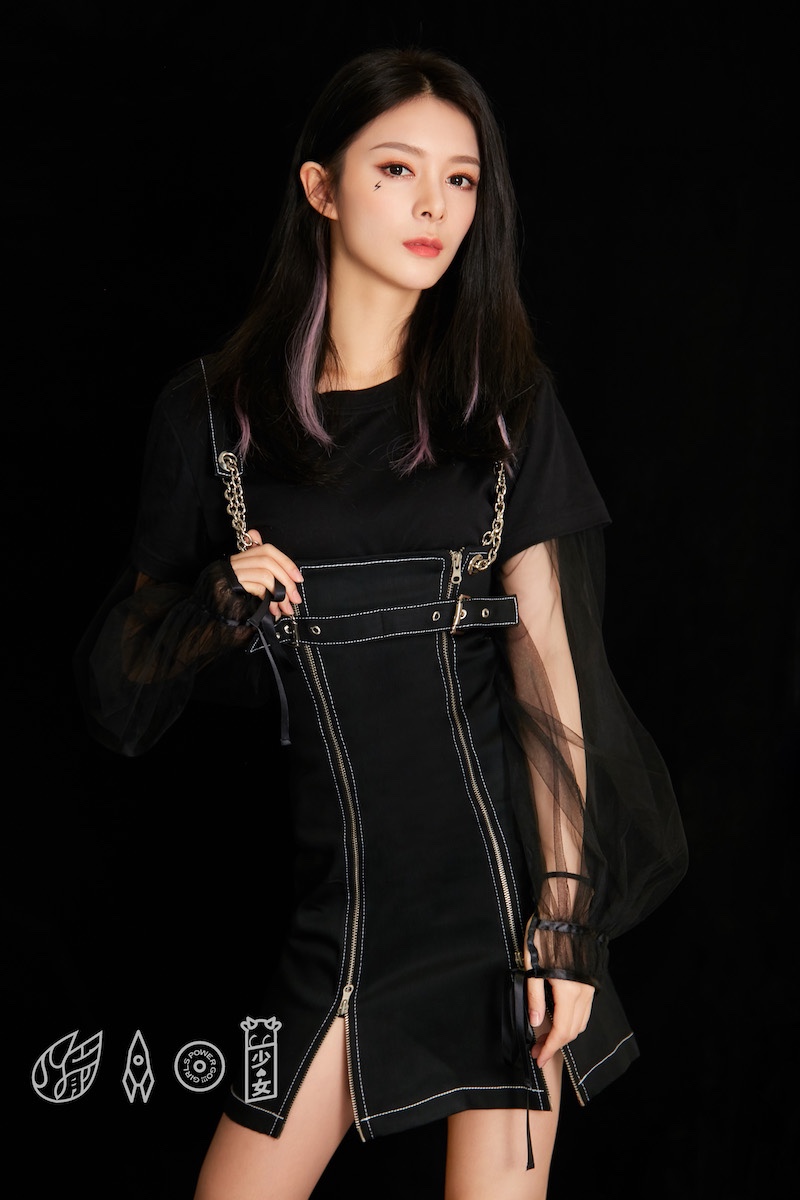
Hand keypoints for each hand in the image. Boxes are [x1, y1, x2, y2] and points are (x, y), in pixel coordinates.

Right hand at [229, 531, 303, 618]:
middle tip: (295, 598)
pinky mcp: (232, 584)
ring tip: (285, 607)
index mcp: (242, 558)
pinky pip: (257, 585)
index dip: (286, 562)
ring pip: (265, 572)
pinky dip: (269, 597)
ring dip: (280, 592)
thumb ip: (265, 578)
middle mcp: (237, 562)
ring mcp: (233, 572)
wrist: (208, 612)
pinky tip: (272, 608)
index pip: (268, 550)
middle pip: (268, 560)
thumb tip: (288, 581)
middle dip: (286, 579)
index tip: (298, 578)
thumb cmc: (230, 601)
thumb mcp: (251, 587)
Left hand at [525, 922, 594, 1069]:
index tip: (538, 1059)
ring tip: (545, 1038)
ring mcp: (590, 987)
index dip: (549, 1048)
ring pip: (581, 1022)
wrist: (566, 911)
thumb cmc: (546, 935)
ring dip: (565, 1034)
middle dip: (555, 1044)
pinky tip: (559, 1020)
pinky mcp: (590, 980)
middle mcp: (584, 992)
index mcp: (569, 990)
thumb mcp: (532, 965)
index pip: (561, 1031)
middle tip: (537, 1051)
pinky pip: (585, 1010)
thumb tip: (536, 1023)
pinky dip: (573, 1021)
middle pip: (573, 1030)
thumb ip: (535, 997)